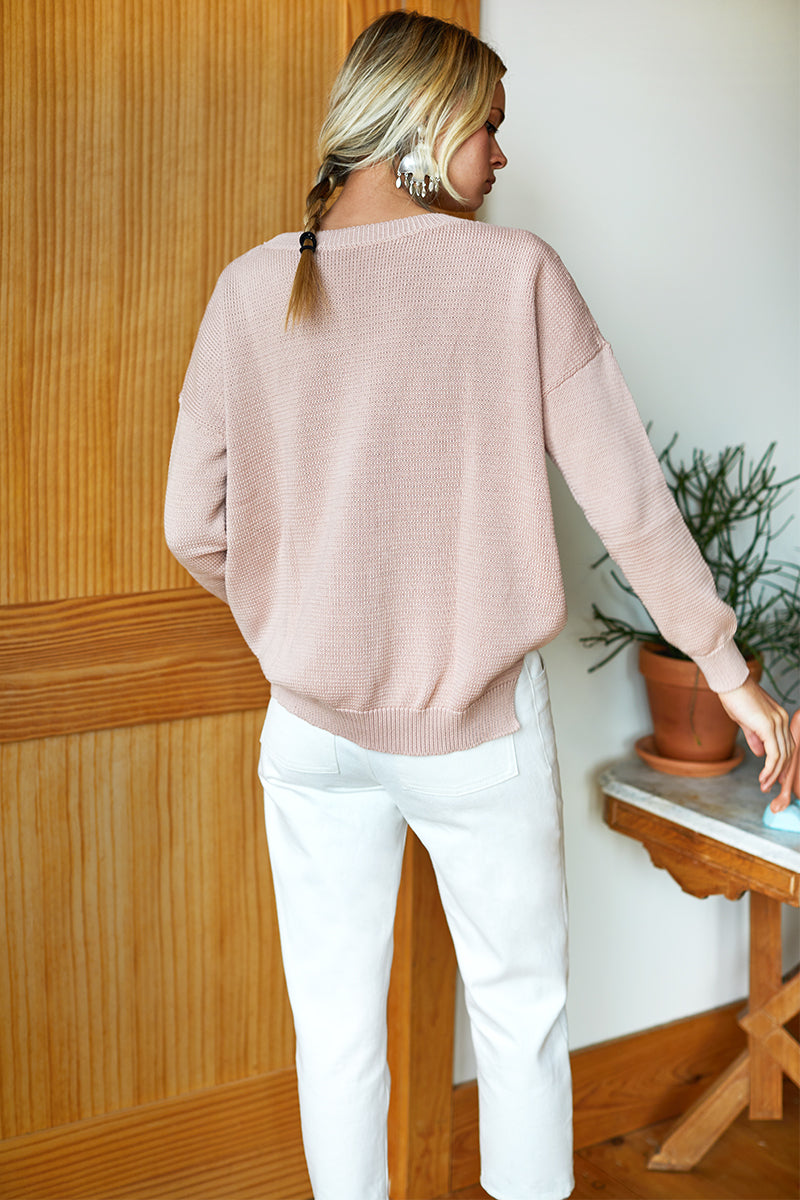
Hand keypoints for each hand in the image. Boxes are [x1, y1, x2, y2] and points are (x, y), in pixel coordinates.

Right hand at [716, 678, 792, 802]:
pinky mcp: (768, 726)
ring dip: (773, 773)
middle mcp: (782, 720)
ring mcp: (777, 723)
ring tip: (763, 785)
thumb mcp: (746, 721)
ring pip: (781, 756)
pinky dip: (770, 768)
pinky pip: (773, 754)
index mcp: (779, 718)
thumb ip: (755, 737)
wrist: (730, 682)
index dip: (782, 762)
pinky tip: (763, 777)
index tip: (774, 776)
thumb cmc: (735, 697)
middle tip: (768, 786)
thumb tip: (760, 753)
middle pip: (787, 752)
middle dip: (779, 772)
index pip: (786, 745)